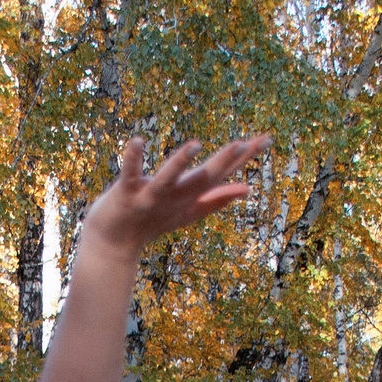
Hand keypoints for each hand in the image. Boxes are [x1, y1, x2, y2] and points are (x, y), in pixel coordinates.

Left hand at [81, 134, 269, 255]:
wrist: (115, 244)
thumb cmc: (153, 221)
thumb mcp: (189, 211)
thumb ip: (217, 199)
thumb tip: (247, 188)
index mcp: (191, 196)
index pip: (222, 173)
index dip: (245, 157)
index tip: (267, 138)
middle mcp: (175, 197)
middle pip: (201, 179)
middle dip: (222, 162)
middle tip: (243, 144)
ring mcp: (150, 197)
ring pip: (167, 179)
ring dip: (180, 163)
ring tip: (195, 145)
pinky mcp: (125, 194)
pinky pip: (129, 174)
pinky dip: (133, 158)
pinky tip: (137, 139)